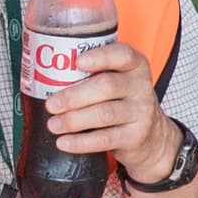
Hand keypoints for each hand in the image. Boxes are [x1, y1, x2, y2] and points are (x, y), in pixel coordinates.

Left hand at [38, 41, 176, 174]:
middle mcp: (141, 86)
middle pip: (107, 86)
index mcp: (135, 66)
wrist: (150, 136)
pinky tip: (65, 142)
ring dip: (74, 120)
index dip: (100, 57)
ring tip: (53, 125)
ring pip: (104, 114)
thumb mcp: (118, 82)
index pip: (123, 55)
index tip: (77, 62)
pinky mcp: (136, 136)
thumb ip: (93, 75)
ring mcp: (141, 112)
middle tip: (51, 104)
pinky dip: (81, 142)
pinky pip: (105, 138)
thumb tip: (46, 76)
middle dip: (74, 96)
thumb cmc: (123, 102)